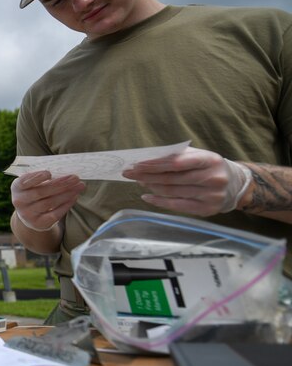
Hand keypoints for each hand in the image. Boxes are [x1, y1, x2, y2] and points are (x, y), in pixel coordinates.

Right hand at [10, 170, 83, 230]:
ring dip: (66, 194)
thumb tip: (64, 173)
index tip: (50, 173)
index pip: (25, 182)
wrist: (29, 215)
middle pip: (41, 192)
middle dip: (60, 184)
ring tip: (79, 186)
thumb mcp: (31, 183)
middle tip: (74, 177)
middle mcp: (19, 202)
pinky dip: (66, 205)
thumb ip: (41, 177)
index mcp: (16, 187)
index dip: (37, 178)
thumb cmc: (33, 192)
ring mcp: (28, 214)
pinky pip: (55, 214)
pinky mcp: (39, 223)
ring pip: (50, 203)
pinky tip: (74, 197)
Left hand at [122, 147, 251, 215]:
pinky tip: (147, 196)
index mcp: (210, 160)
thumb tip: (146, 160)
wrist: (235, 184)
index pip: (177, 162)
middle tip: (129, 173)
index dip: (155, 164)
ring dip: (151, 187)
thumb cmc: (208, 166)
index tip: (136, 164)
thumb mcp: (198, 155)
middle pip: (172, 178)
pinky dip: (159, 201)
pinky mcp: (207, 210)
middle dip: (147, 175)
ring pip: (172, 192)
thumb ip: (176, 155)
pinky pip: (177, 206)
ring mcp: (211, 196)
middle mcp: (213, 178)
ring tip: (139, 182)